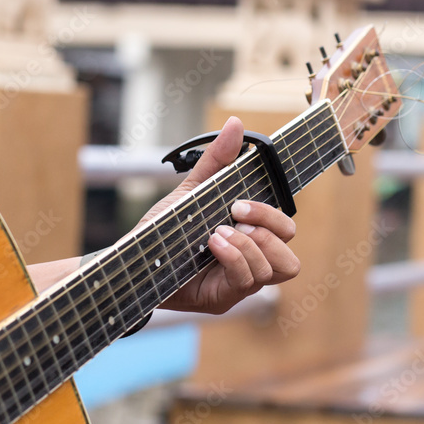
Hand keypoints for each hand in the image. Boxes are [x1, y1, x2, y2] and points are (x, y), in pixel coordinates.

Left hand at [141, 116, 300, 313]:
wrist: (132, 259)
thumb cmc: (164, 231)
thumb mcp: (191, 192)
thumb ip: (215, 162)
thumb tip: (235, 124)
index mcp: (248, 239)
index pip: (286, 231)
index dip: (273, 214)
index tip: (240, 201)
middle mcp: (250, 264)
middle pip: (291, 256)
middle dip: (269, 228)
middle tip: (235, 214)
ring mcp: (239, 284)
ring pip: (278, 269)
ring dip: (251, 245)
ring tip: (218, 233)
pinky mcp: (223, 298)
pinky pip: (247, 281)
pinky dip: (235, 258)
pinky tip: (213, 246)